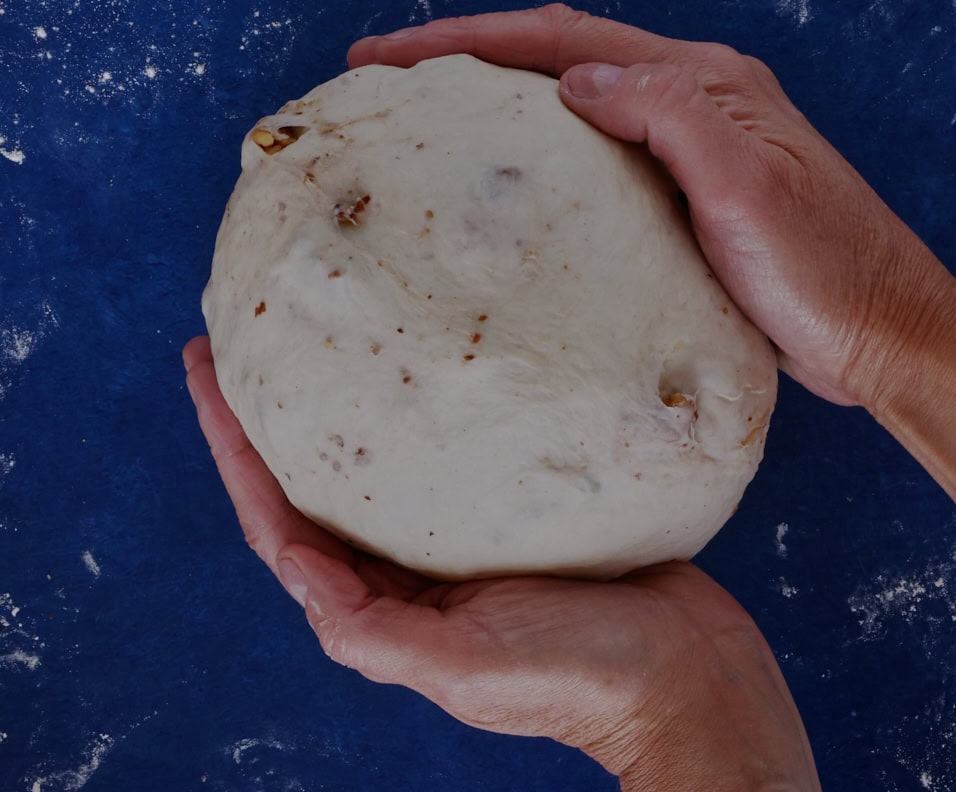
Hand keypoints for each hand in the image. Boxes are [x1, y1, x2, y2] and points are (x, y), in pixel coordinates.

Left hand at [184, 335, 819, 790]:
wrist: (687, 678)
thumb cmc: (580, 681)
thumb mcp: (464, 666)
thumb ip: (376, 632)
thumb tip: (303, 584)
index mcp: (383, 610)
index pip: (279, 522)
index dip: (232, 450)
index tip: (205, 370)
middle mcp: (413, 574)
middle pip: (317, 483)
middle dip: (269, 417)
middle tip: (240, 338)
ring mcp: (467, 542)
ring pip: (382, 460)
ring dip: (340, 404)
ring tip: (318, 338)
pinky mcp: (523, 515)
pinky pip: (456, 452)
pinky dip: (428, 408)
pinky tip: (431, 364)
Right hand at [348, 4, 955, 407]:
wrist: (883, 335)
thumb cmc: (827, 269)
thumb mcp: (748, 187)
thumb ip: (669, 115)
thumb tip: (579, 80)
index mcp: (705, 84)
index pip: (565, 42)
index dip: (469, 41)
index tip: (386, 60)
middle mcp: (695, 105)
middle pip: (561, 60)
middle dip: (468, 61)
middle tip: (385, 82)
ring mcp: (691, 155)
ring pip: (576, 112)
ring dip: (501, 108)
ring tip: (429, 125)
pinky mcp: (689, 207)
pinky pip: (599, 170)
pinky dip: (545, 167)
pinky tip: (515, 194)